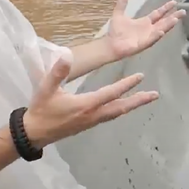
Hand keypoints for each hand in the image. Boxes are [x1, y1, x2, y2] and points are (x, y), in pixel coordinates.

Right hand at [22, 56, 157, 146]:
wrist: (34, 133)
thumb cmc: (41, 109)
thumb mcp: (45, 88)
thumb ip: (57, 72)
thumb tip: (66, 55)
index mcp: (86, 105)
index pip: (111, 93)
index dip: (126, 85)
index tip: (140, 77)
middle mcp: (93, 115)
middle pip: (121, 107)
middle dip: (138, 101)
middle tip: (154, 95)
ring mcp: (91, 122)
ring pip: (116, 113)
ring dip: (131, 105)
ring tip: (145, 99)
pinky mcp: (88, 125)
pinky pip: (110, 116)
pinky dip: (120, 110)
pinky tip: (124, 106)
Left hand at [105, 0, 184, 59]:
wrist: (110, 44)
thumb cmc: (115, 32)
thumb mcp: (119, 14)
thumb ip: (122, 3)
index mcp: (144, 22)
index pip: (158, 14)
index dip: (166, 8)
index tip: (174, 2)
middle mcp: (148, 29)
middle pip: (164, 22)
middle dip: (173, 17)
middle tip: (183, 12)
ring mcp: (147, 37)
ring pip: (160, 30)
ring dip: (168, 25)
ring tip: (176, 19)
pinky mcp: (143, 44)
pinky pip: (151, 40)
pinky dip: (156, 36)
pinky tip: (161, 31)